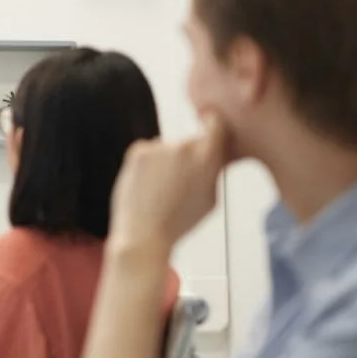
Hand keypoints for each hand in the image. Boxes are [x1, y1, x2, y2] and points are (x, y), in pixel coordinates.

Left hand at [109, 113, 229, 251]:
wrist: (144, 233)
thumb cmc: (180, 221)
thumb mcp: (211, 198)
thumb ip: (214, 170)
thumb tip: (218, 152)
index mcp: (208, 158)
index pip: (215, 124)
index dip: (212, 127)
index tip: (209, 129)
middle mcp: (185, 147)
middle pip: (189, 143)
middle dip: (187, 158)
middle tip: (177, 185)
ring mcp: (159, 146)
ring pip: (166, 149)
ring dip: (165, 162)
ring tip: (160, 190)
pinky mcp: (138, 150)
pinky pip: (147, 151)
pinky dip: (147, 164)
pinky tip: (146, 186)